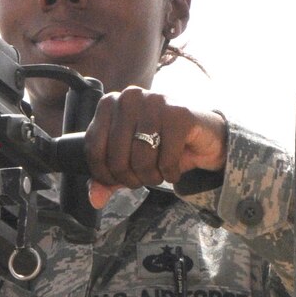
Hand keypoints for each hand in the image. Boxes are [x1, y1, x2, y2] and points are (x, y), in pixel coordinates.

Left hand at [82, 87, 226, 209]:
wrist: (201, 136)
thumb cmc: (160, 145)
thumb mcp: (128, 161)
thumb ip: (108, 179)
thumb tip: (96, 199)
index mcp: (110, 103)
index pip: (94, 149)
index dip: (105, 175)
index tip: (118, 182)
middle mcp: (130, 97)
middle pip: (117, 157)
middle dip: (131, 179)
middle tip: (144, 178)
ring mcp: (155, 102)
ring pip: (142, 159)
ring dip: (152, 177)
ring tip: (159, 173)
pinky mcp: (180, 114)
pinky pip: (166, 159)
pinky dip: (171, 173)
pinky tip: (174, 169)